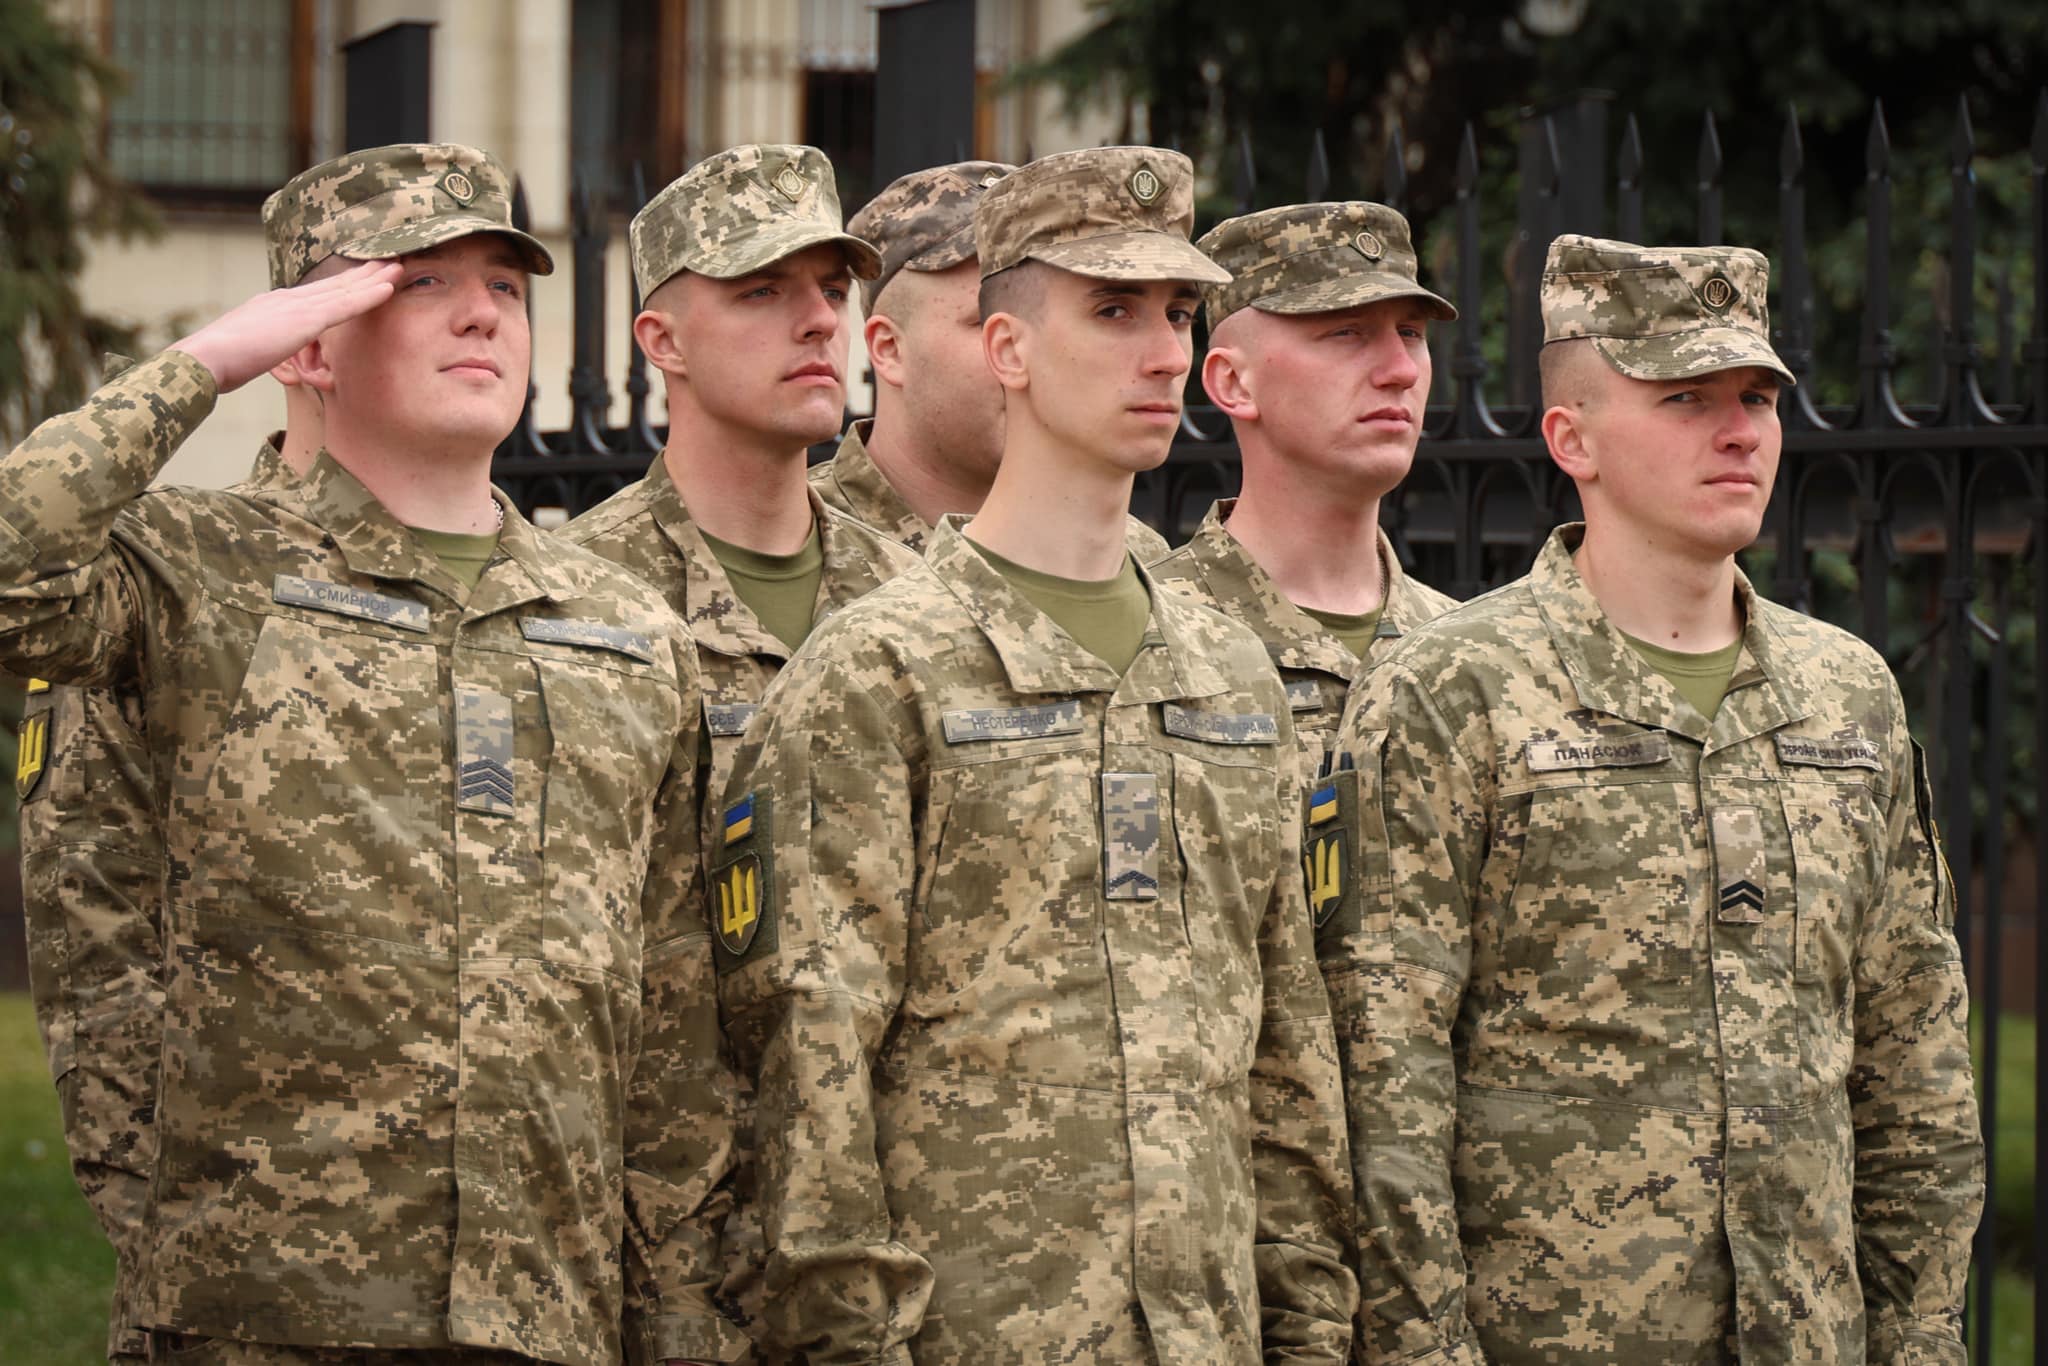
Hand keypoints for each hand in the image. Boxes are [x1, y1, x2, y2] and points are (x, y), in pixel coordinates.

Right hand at [171, 260, 401, 393]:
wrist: (205, 358)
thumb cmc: (221, 362)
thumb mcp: (251, 351)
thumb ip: (268, 348)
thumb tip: (273, 357)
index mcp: (274, 306)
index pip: (316, 292)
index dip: (342, 283)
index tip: (363, 275)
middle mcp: (287, 299)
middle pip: (334, 284)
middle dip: (363, 273)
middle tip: (389, 261)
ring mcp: (295, 307)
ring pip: (344, 289)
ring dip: (374, 278)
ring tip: (399, 267)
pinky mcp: (303, 321)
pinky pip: (344, 306)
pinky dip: (368, 296)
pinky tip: (389, 288)